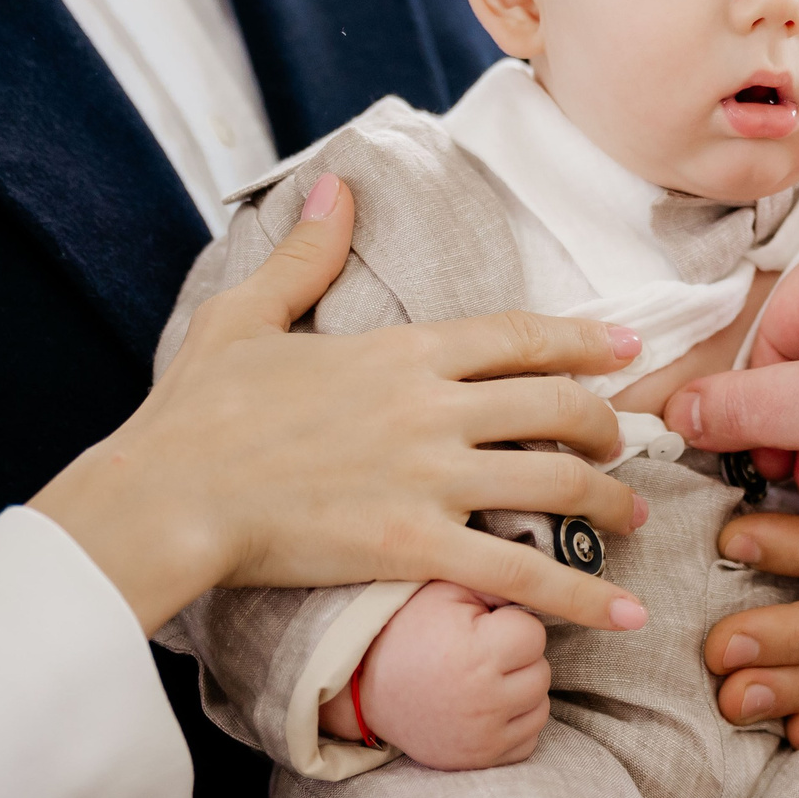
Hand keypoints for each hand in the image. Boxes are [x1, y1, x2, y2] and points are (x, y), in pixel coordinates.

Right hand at [34, 175, 652, 633]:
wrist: (165, 495)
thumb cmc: (198, 410)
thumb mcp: (247, 312)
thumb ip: (306, 252)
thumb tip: (336, 185)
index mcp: (403, 351)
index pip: (521, 337)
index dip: (585, 342)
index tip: (628, 350)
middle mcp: (433, 409)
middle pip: (559, 407)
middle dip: (606, 426)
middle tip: (621, 446)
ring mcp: (430, 479)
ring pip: (557, 484)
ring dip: (610, 501)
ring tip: (633, 515)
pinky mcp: (415, 546)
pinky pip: (519, 573)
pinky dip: (580, 595)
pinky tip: (624, 612)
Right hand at [318, 584, 550, 769]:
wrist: (363, 687)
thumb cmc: (407, 630)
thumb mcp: (445, 590)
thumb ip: (496, 582)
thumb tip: (542, 587)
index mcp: (477, 654)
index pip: (535, 635)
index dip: (512, 626)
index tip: (484, 629)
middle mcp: (484, 700)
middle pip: (542, 672)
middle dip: (518, 660)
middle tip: (482, 655)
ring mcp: (483, 736)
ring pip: (540, 707)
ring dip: (521, 692)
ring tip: (484, 680)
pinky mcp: (480, 760)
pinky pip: (528, 741)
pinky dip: (515, 725)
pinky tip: (487, 708)